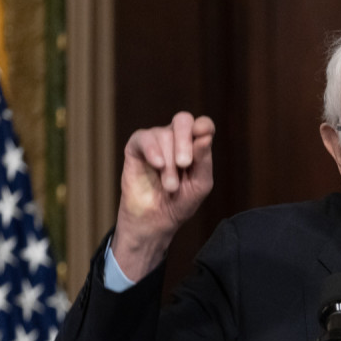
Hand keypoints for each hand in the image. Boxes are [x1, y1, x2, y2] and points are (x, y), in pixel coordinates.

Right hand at [111, 112, 214, 280]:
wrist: (156, 220)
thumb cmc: (181, 202)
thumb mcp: (200, 184)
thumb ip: (203, 160)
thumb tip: (205, 135)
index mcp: (195, 145)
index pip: (202, 125)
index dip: (204, 126)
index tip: (204, 134)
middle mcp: (175, 138)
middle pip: (182, 120)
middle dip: (184, 141)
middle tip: (185, 164)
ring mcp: (155, 141)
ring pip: (164, 135)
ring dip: (169, 164)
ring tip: (170, 186)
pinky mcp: (136, 148)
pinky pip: (143, 138)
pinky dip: (152, 150)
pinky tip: (158, 164)